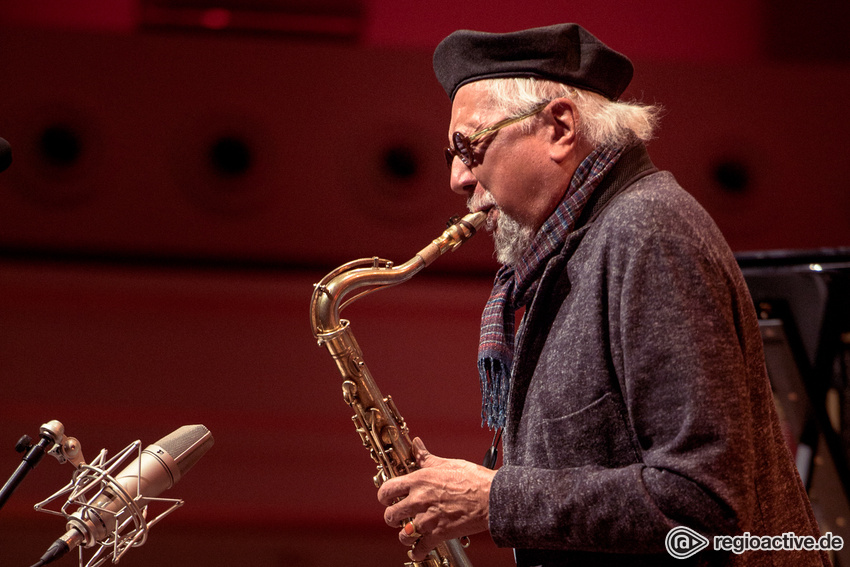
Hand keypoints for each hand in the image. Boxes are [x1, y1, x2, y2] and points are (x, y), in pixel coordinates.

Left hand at [377, 437, 495, 561]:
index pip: (387, 490)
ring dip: (405, 535)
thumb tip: (416, 444)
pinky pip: (420, 548)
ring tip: (409, 533)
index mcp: (419, 480)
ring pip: (403, 534)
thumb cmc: (473, 479)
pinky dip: (417, 551)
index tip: (387, 499)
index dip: (384, 496)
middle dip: (393, 517)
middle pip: (390, 515)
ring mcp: (427, 519)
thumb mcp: (448, 463)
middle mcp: (419, 500)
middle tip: (398, 517)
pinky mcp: (438, 534)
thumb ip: (427, 457)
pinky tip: (418, 550)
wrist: (492, 498)